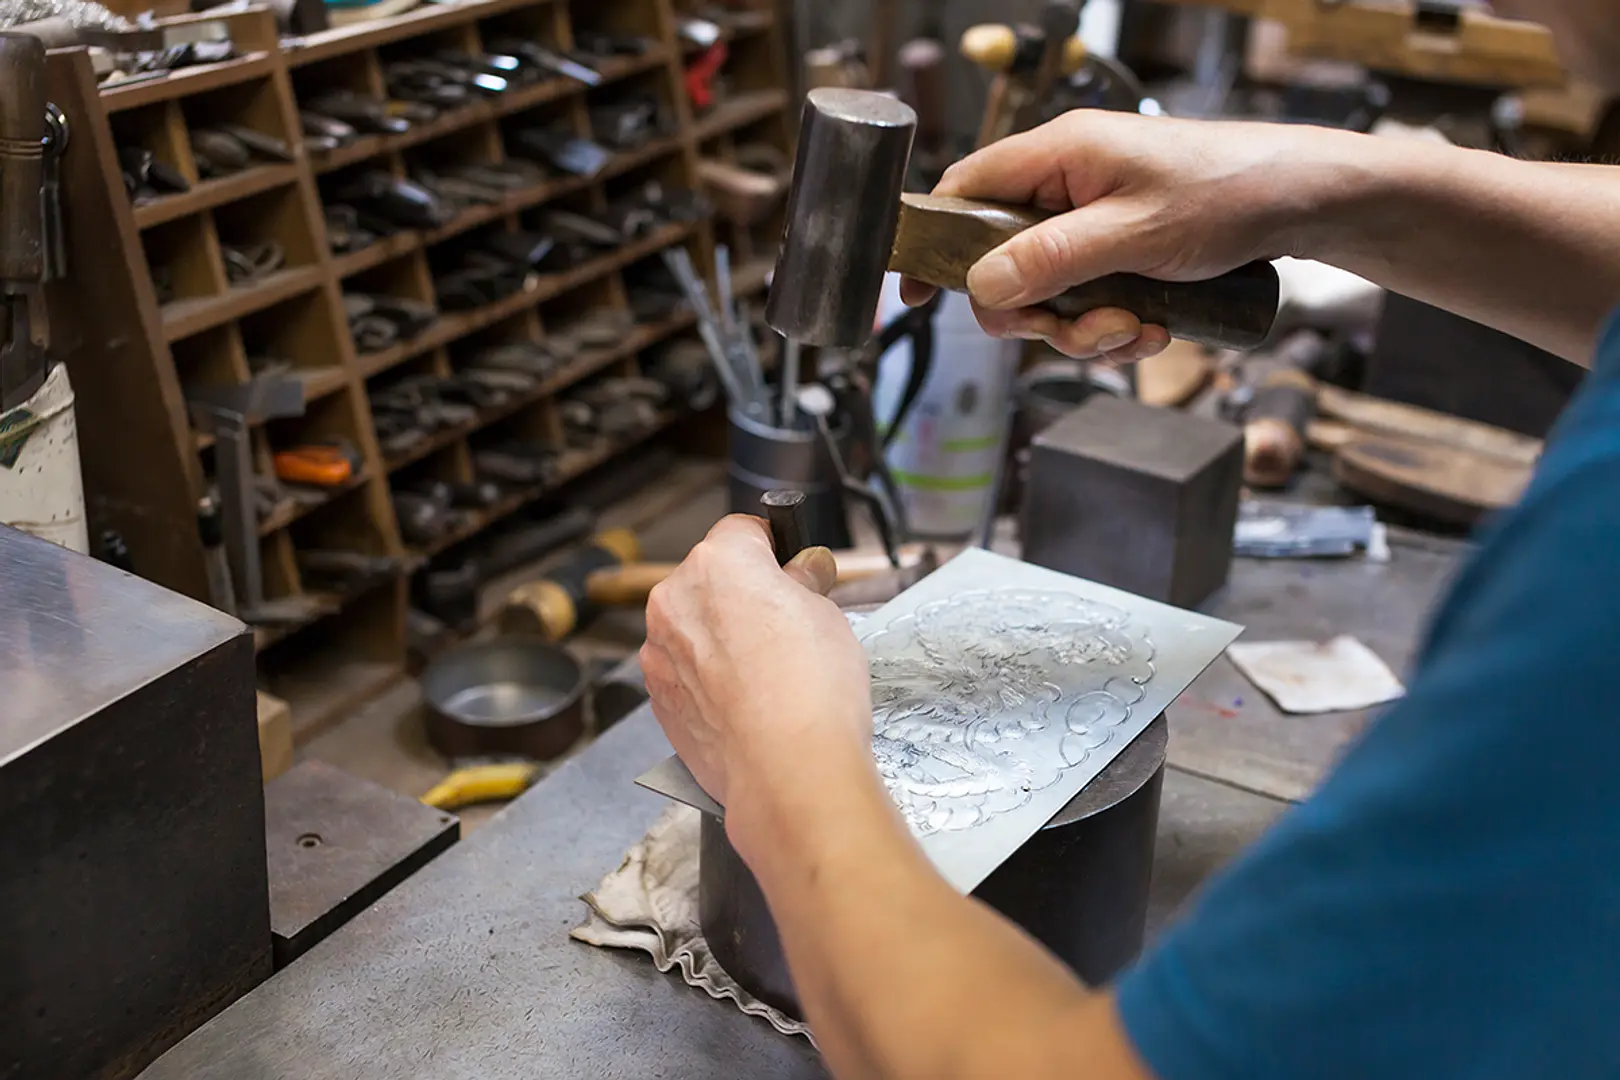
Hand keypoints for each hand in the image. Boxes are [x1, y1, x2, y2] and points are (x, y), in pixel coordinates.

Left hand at [640, 516, 872, 839]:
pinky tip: (747, 701)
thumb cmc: (812, 689)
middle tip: (787, 627)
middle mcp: (675, 599)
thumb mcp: (828, 614)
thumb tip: (804, 569)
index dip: (773, 550)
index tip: (793, 571)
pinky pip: (685, 669)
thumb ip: (804, 583)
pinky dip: (709, 677)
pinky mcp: (658, 697)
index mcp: (718, 562)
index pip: (743, 531)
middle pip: (710, 578)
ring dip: (722, 636)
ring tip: (768, 672)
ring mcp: (659, 651)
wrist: (787, 771)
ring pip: (694, 626)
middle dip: (742, 594)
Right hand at [902, 111, 1331, 360]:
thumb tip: (982, 285)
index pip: (965, 193)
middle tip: (1083, 329)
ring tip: (1137, 328)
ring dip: (1084, 328)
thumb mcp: (1135, 233)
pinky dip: (1111, 327)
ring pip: (1047, 294)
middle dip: (1039, 313)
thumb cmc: (1230, 192)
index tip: (918, 297)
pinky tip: (1154, 328)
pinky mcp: (1118, 253)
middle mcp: (1066, 187)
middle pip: (1001, 263)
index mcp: (1059, 155)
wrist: (1304, 204)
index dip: (935, 246)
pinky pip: (1085, 302)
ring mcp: (1091, 223)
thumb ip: (1053, 259)